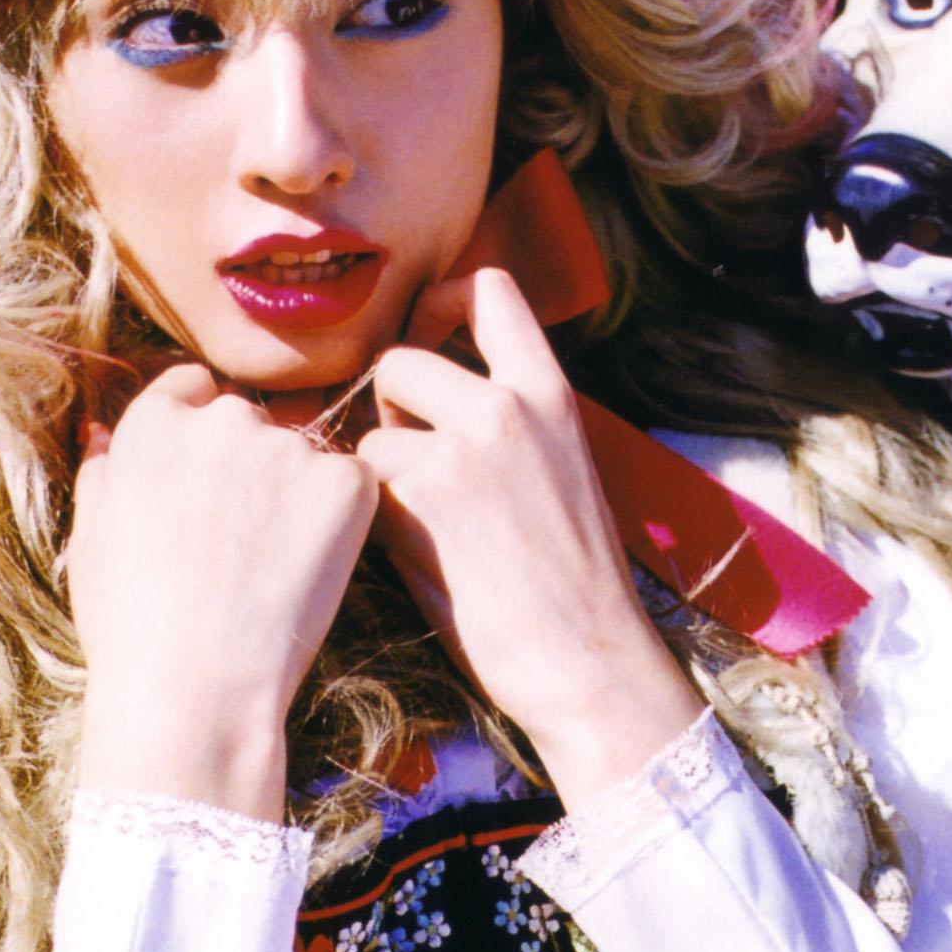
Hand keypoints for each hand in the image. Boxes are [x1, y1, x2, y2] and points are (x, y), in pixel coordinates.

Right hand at [69, 365, 377, 818]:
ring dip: (295, 492)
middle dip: (247, 464)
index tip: (207, 487)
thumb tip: (104, 432)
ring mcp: (289, 446)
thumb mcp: (92, 540)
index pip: (193, 389)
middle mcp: (222, 417)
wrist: (193, 686)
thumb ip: (104, 472)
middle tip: (239, 542)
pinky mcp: (346, 483)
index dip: (199, 436)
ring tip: (270, 568)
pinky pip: (351, 486)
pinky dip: (342, 521)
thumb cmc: (131, 626)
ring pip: (302, 456)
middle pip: (248, 421)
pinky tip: (309, 572)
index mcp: (154, 422)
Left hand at [357, 269, 700, 811]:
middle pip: (401, 358)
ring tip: (423, 528)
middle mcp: (509, 405)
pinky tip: (416, 558)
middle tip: (408, 466)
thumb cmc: (570, 585)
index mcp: (550, 394)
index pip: (490, 290)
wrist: (588, 661)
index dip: (440, 301)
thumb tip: (420, 399)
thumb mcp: (559, 471)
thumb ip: (503, 423)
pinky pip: (363, 484)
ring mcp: (465, 446)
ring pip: (373, 430)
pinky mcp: (424, 494)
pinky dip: (373, 520)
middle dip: (387, 409)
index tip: (424, 335)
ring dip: (378, 474)